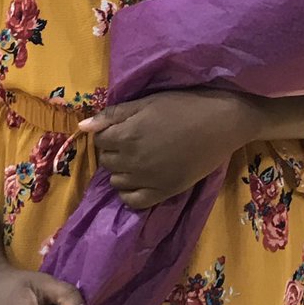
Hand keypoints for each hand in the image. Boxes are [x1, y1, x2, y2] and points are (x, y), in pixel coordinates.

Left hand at [80, 90, 252, 209]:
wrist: (220, 123)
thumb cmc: (183, 106)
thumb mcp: (146, 103)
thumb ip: (113, 115)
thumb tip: (83, 126)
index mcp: (126, 135)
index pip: (99, 140)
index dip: (109, 133)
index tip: (124, 128)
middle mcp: (131, 160)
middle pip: (106, 161)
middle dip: (115, 151)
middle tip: (134, 141)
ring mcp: (147, 179)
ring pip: (117, 181)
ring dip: (122, 171)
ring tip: (140, 159)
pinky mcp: (162, 193)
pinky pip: (133, 202)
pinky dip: (131, 193)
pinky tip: (141, 180)